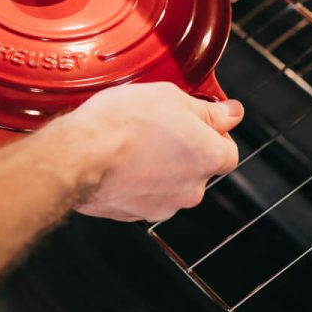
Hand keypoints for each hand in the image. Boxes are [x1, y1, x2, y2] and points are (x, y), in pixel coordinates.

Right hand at [66, 82, 242, 221]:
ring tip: (133, 143)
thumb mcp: (171, 96)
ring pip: (171, 182)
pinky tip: (120, 160)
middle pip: (198, 168)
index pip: (228, 150)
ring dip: (160, 166)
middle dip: (183, 149)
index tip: (196, 121)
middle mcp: (192, 188)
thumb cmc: (122, 123)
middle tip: (158, 127)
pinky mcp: (135, 214)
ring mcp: (163, 205)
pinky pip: (144, 194)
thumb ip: (208, 110)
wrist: (80, 155)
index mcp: (208, 157)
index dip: (212, 133)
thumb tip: (231, 112)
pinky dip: (137, 180)